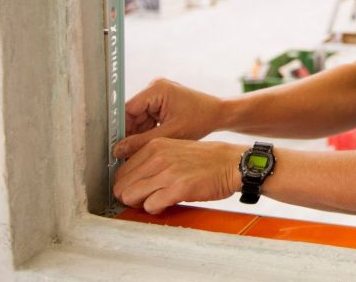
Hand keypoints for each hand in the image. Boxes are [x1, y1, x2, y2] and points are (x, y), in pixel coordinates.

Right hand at [113, 78, 224, 158]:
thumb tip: (118, 149)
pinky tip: (151, 146)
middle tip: (126, 156)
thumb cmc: (201, 120)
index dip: (121, 130)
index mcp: (156, 89)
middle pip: (131, 115)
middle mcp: (154, 88)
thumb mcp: (171, 134)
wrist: (219, 114)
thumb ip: (142, 142)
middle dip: (131, 135)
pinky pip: (146, 120)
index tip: (115, 148)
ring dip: (139, 136)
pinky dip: (147, 133)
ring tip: (140, 153)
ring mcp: (157, 95)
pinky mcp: (161, 103)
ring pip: (138, 120)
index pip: (127, 110)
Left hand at [113, 138, 242, 213]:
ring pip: (131, 196)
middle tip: (144, 199)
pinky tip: (166, 204)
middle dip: (130, 196)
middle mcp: (158, 158)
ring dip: (141, 203)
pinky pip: (150, 206)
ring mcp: (167, 173)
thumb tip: (132, 179)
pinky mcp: (178, 189)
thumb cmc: (207, 159)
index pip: (121, 171)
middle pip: (122, 186)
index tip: (137, 189)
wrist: (233, 163)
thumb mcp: (176, 148)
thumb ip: (153, 160)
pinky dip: (155, 209)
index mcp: (155, 146)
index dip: (128, 184)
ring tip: (155, 201)